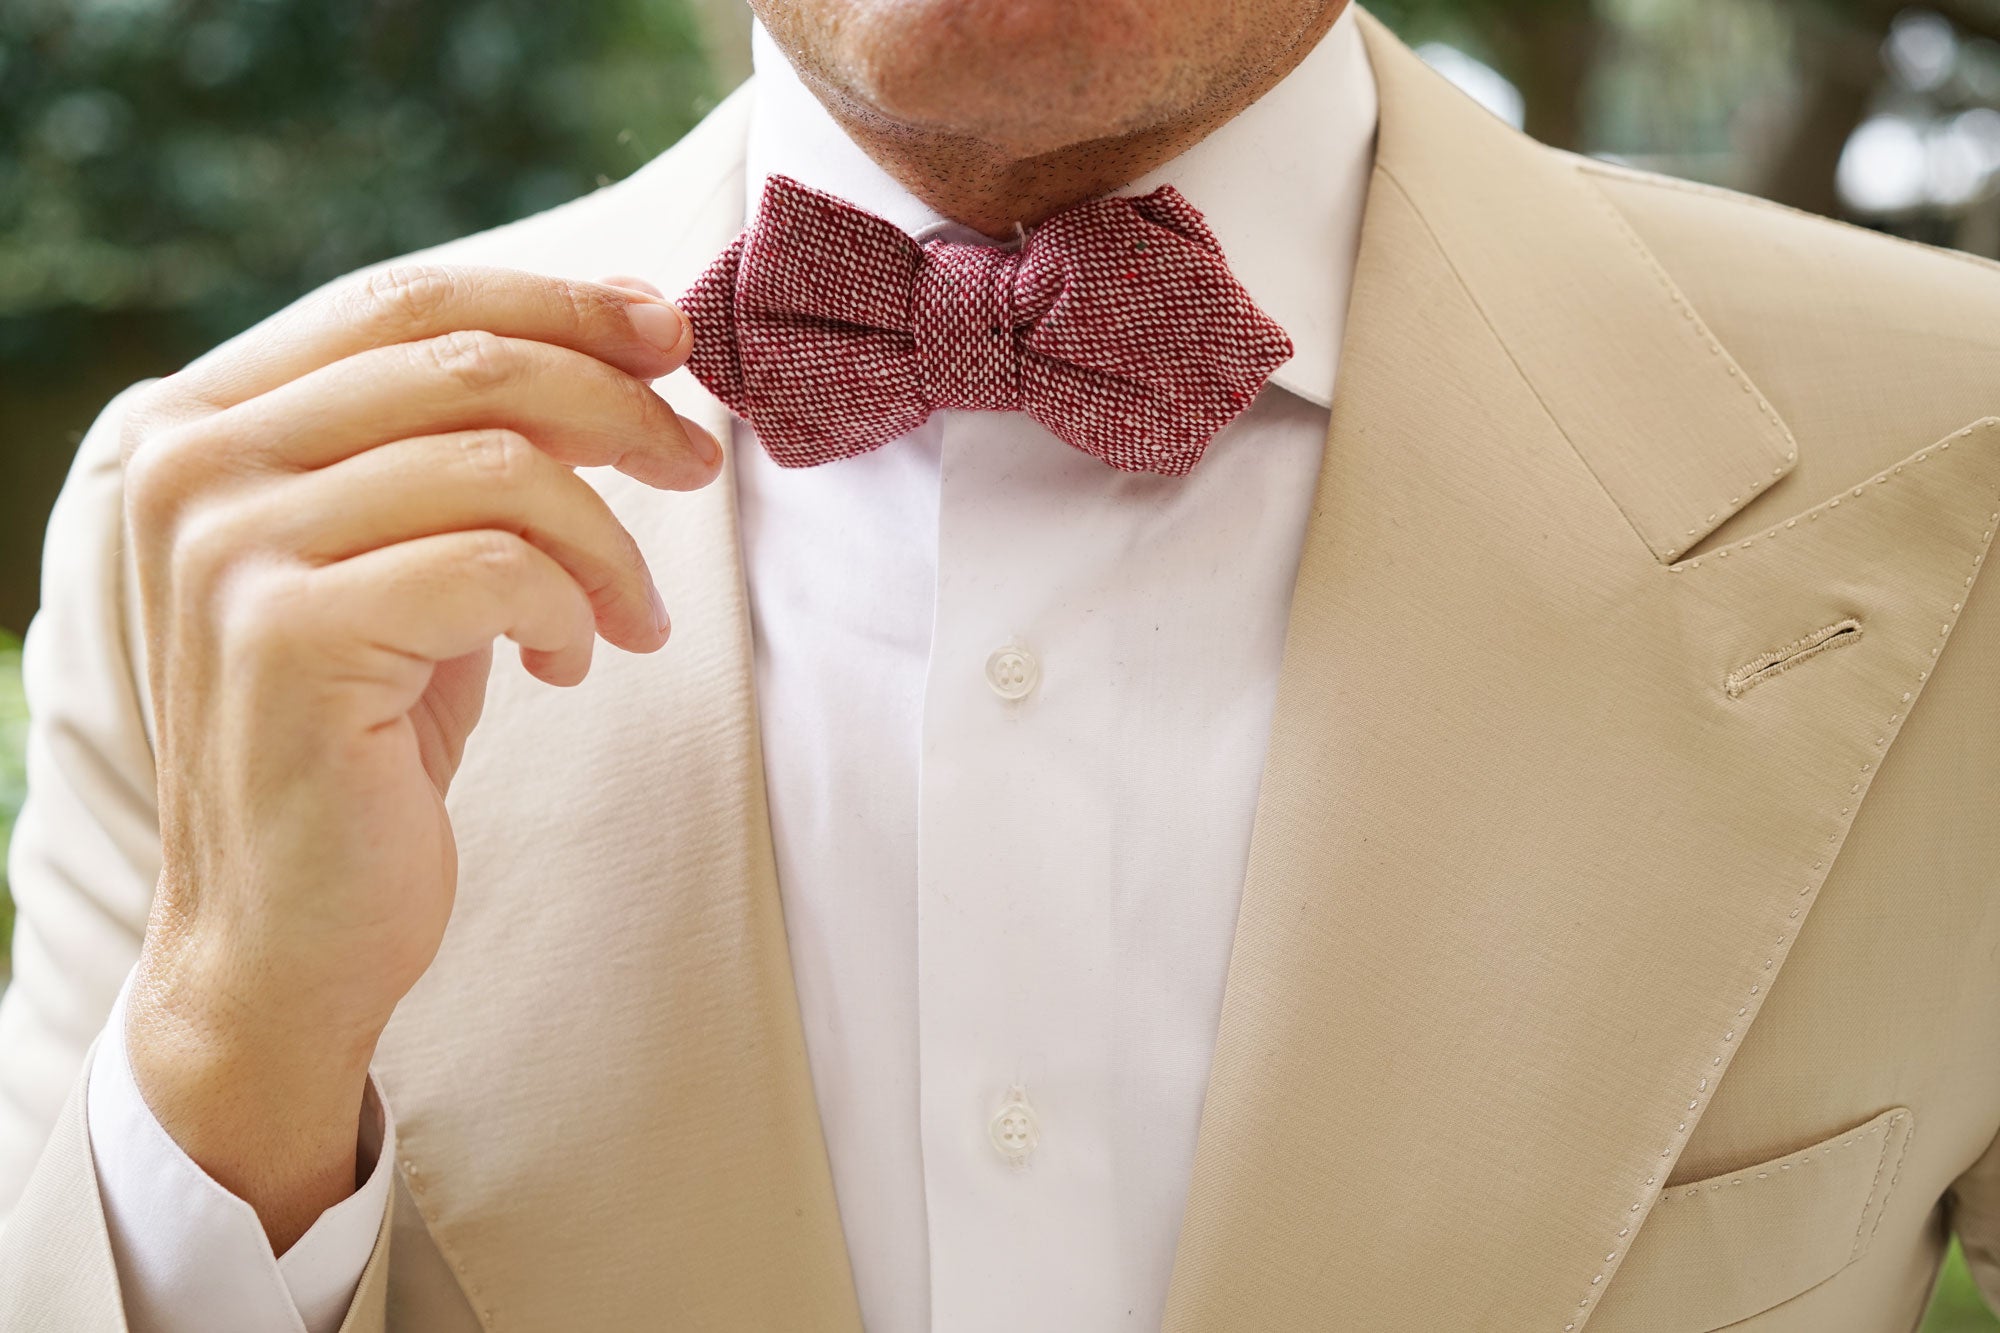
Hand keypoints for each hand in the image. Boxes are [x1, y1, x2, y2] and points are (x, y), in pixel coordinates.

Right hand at [115, 264, 720, 1249]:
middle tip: (697, 461)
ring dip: (608, 540)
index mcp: (211, 422)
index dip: (556, 299)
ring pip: (500, 465)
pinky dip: (572, 607)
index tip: (668, 332)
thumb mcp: (413, 560)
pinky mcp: (290, 638)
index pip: (405, 299)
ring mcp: (230, 549)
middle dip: (617, 403)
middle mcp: (197, 465)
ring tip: (634, 615)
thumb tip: (624, 343)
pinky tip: (569, 664)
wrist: (286, 934)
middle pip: (465, 361)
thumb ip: (471, 450)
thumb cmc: (366, 739)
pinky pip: (499, 567)